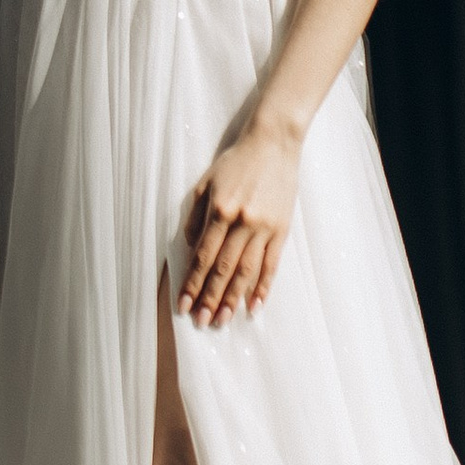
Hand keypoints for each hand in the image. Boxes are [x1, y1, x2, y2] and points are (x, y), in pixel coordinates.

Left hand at [177, 122, 300, 325]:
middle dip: (209, 298)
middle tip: (201, 322)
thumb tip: (192, 249)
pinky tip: (254, 306)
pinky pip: (271, 265)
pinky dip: (262, 287)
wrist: (274, 143)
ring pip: (246, 272)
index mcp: (219, 210)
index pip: (203, 257)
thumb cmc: (236, 162)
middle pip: (223, 270)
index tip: (183, 305)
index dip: (192, 283)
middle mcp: (241, 223)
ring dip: (233, 299)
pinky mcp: (282, 230)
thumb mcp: (206, 183)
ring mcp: (264, 228)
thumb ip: (195, 216)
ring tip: (222, 320)